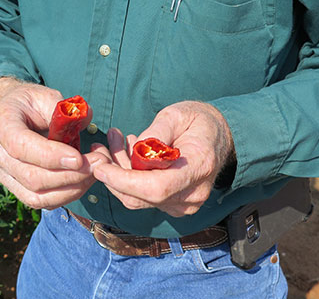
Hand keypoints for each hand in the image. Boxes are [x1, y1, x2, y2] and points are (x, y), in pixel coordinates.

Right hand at [0, 78, 108, 209]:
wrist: (16, 113)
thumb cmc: (32, 103)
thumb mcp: (47, 95)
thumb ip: (65, 107)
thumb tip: (86, 116)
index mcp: (0, 123)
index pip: (20, 146)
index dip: (50, 156)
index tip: (79, 158)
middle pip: (31, 176)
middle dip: (71, 175)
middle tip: (100, 162)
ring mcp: (2, 173)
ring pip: (36, 196)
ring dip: (72, 188)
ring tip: (95, 172)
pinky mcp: (14, 187)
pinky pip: (40, 201)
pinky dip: (66, 195)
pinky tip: (84, 180)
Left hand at [92, 101, 233, 217]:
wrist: (220, 135)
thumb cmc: (199, 121)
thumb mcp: (177, 114)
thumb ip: (156, 133)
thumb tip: (135, 150)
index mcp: (198, 169)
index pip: (155, 188)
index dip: (124, 181)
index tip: (100, 168)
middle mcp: (192, 194)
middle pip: (140, 197)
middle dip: (113, 174)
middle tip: (99, 148)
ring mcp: (183, 204)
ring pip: (137, 198)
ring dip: (118, 172)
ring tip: (113, 141)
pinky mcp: (173, 204)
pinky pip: (142, 197)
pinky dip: (128, 177)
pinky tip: (127, 152)